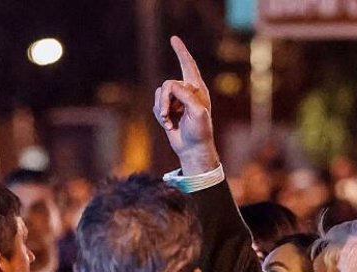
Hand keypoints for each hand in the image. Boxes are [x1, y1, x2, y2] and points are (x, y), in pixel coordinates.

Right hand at [153, 36, 219, 174]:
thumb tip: (173, 86)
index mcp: (197, 89)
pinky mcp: (167, 109)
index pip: (188, 65)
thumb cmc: (200, 131)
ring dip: (161, 109)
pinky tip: (168, 125)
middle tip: (167, 115)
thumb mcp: (197, 112)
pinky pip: (156, 105)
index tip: (174, 39)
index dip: (181, 52)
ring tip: (169, 121)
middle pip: (168, 84)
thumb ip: (186, 96)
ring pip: (159, 94)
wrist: (193, 148)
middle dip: (164, 100)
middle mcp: (186, 91)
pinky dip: (159, 115)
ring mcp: (176, 100)